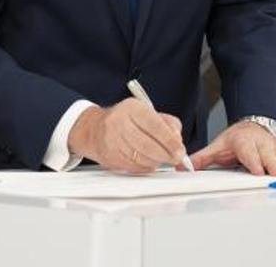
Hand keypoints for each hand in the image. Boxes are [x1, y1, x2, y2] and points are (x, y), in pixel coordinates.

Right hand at [67, 99, 186, 172]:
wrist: (95, 128)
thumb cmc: (126, 120)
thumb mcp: (147, 112)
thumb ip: (167, 123)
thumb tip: (177, 141)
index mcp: (132, 108)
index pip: (154, 125)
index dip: (170, 140)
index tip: (180, 150)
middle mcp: (119, 122)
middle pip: (148, 145)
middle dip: (166, 154)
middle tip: (175, 158)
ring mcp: (112, 140)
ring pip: (141, 158)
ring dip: (157, 161)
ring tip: (162, 157)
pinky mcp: (109, 156)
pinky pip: (133, 166)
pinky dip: (146, 166)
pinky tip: (149, 161)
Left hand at [190, 120, 275, 175]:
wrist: (251, 125)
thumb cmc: (235, 139)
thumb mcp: (217, 146)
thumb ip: (201, 158)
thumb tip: (183, 166)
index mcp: (244, 143)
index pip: (249, 154)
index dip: (254, 162)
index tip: (258, 171)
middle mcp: (261, 145)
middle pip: (268, 157)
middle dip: (274, 167)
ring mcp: (273, 149)